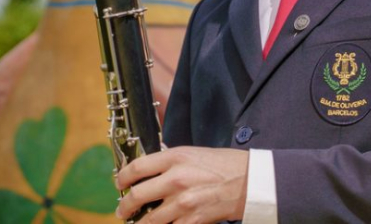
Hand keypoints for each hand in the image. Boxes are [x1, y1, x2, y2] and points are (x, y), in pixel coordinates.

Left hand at [115, 147, 248, 222]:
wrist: (251, 181)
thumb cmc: (225, 165)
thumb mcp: (194, 153)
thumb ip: (171, 161)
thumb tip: (149, 171)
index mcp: (175, 158)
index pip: (136, 168)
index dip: (122, 178)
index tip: (119, 184)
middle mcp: (176, 179)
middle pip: (136, 196)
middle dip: (125, 207)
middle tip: (122, 211)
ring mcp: (183, 202)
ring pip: (149, 220)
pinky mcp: (193, 220)